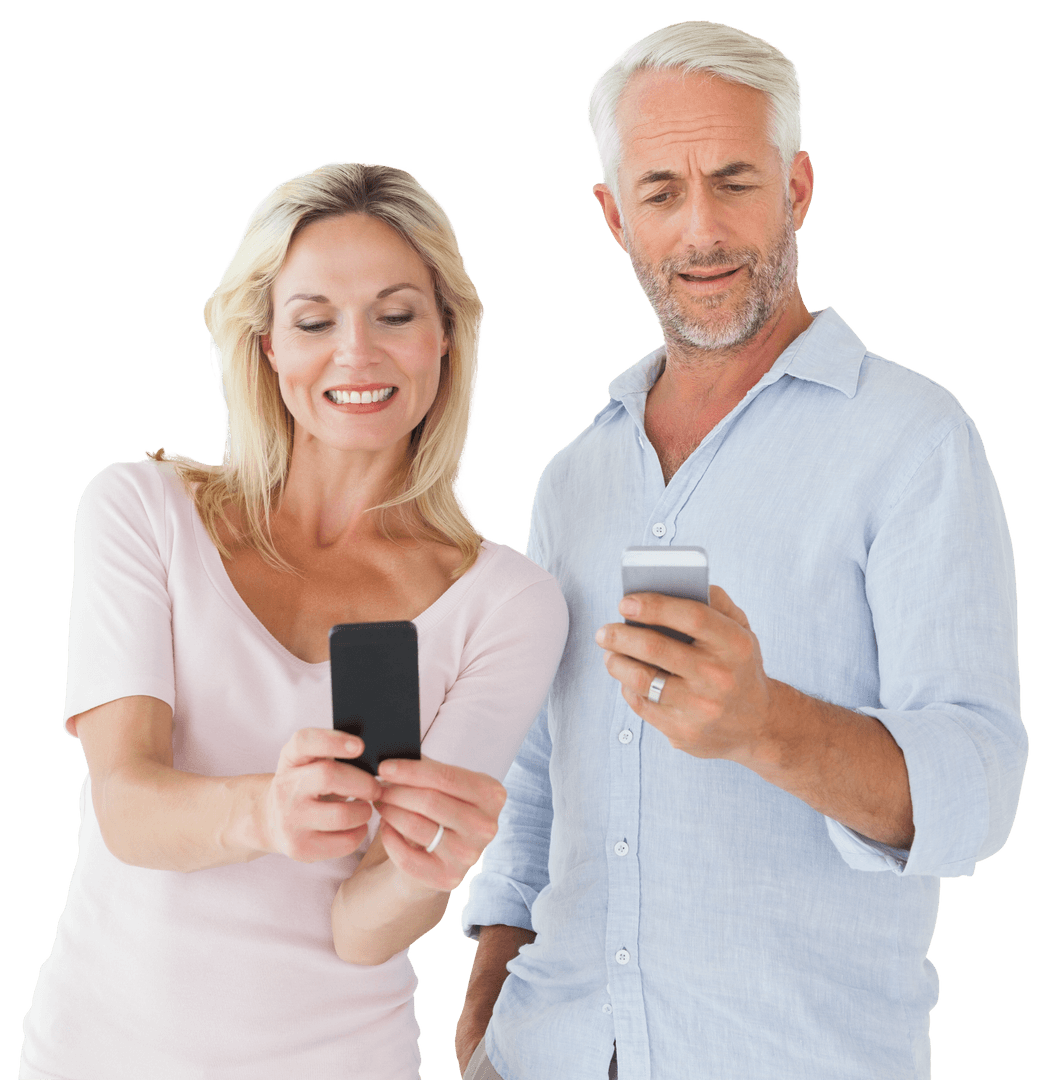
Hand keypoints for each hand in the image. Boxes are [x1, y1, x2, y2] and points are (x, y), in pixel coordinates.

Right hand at [264, 728, 382, 861]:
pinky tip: (357, 826)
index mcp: (291, 759)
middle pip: (328, 777)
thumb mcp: (310, 760)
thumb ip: (333, 751)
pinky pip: (344, 842)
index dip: (333, 740)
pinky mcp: (300, 848)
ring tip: (365, 808)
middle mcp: (285, 787)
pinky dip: (360, 833)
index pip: (304, 741)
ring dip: (364, 811)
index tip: (360, 746)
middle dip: (363, 783)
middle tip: (376, 789)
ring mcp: (289, 820)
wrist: (275, 820)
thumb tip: (374, 758)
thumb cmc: (306, 784)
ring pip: (341, 815)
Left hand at [373, 758, 505, 893]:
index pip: (446, 777)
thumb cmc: (441, 808)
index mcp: (492, 794)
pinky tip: (386, 827)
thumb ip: (427, 768)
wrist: (441, 854)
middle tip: (376, 787)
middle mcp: (487, 826)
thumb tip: (393, 757)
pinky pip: (407, 856)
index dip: (411, 771)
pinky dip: (390, 838)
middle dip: (396, 792)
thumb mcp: (443, 784)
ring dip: (390, 812)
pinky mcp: (449, 878)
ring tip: (380, 804)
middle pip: (430, 801)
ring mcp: (470, 855)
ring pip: (417, 826)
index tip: (384, 766)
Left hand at [596, 586, 776, 766]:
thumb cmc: (739, 667)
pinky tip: (626, 676)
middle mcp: (719, 676)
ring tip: (610, 653)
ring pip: (641, 679)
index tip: (625, 602)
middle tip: (604, 631)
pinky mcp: (683, 732)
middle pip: (656, 648)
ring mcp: (700, 708)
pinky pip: (642, 704)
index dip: (654, 606)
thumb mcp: (742, 630)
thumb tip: (676, 583)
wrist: (760, 726)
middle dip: (620, 635)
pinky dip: (627, 687)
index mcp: (735, 644)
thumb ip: (716, 601)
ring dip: (616, 662)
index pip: (691, 616)